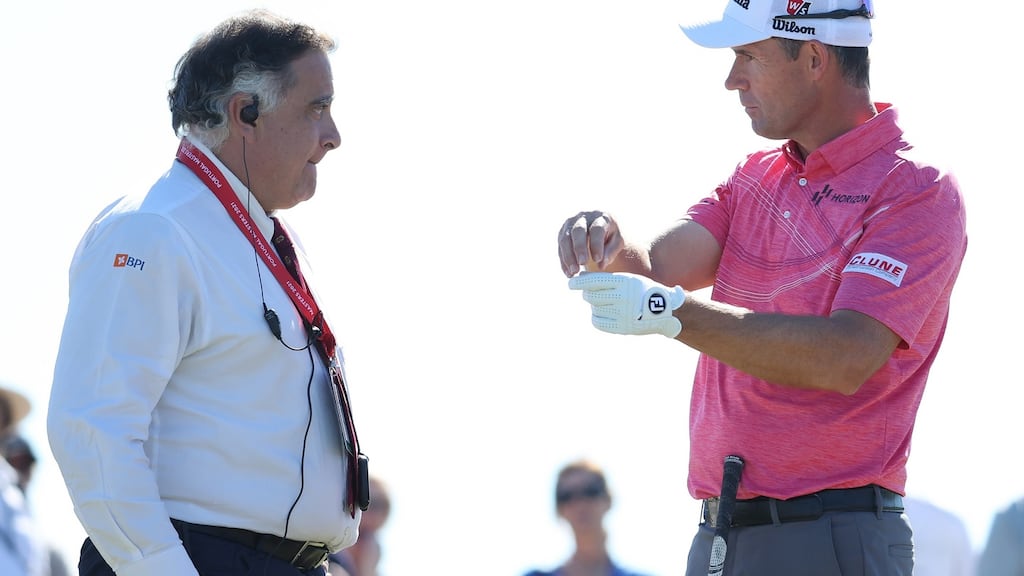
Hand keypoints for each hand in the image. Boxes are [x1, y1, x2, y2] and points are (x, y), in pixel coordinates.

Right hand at [557, 211, 623, 276]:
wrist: (601, 230)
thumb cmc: (611, 236)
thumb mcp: (617, 242)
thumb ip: (611, 251)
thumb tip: (601, 264)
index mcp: (601, 218)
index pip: (597, 229)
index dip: (596, 244)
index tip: (597, 259)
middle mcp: (584, 218)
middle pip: (578, 231)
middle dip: (579, 248)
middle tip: (582, 263)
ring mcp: (570, 225)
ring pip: (565, 239)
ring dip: (568, 256)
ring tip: (574, 272)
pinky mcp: (562, 234)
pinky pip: (560, 248)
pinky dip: (564, 262)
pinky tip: (569, 273)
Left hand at [568, 272, 685, 337]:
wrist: (665, 312)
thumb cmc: (641, 291)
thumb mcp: (628, 279)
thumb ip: (605, 279)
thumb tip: (581, 277)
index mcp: (625, 282)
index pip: (596, 281)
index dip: (580, 282)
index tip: (570, 283)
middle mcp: (623, 298)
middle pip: (592, 296)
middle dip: (587, 293)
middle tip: (589, 293)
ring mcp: (623, 314)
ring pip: (595, 308)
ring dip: (594, 305)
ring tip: (604, 303)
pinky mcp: (622, 327)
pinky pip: (598, 322)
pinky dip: (597, 317)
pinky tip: (602, 313)